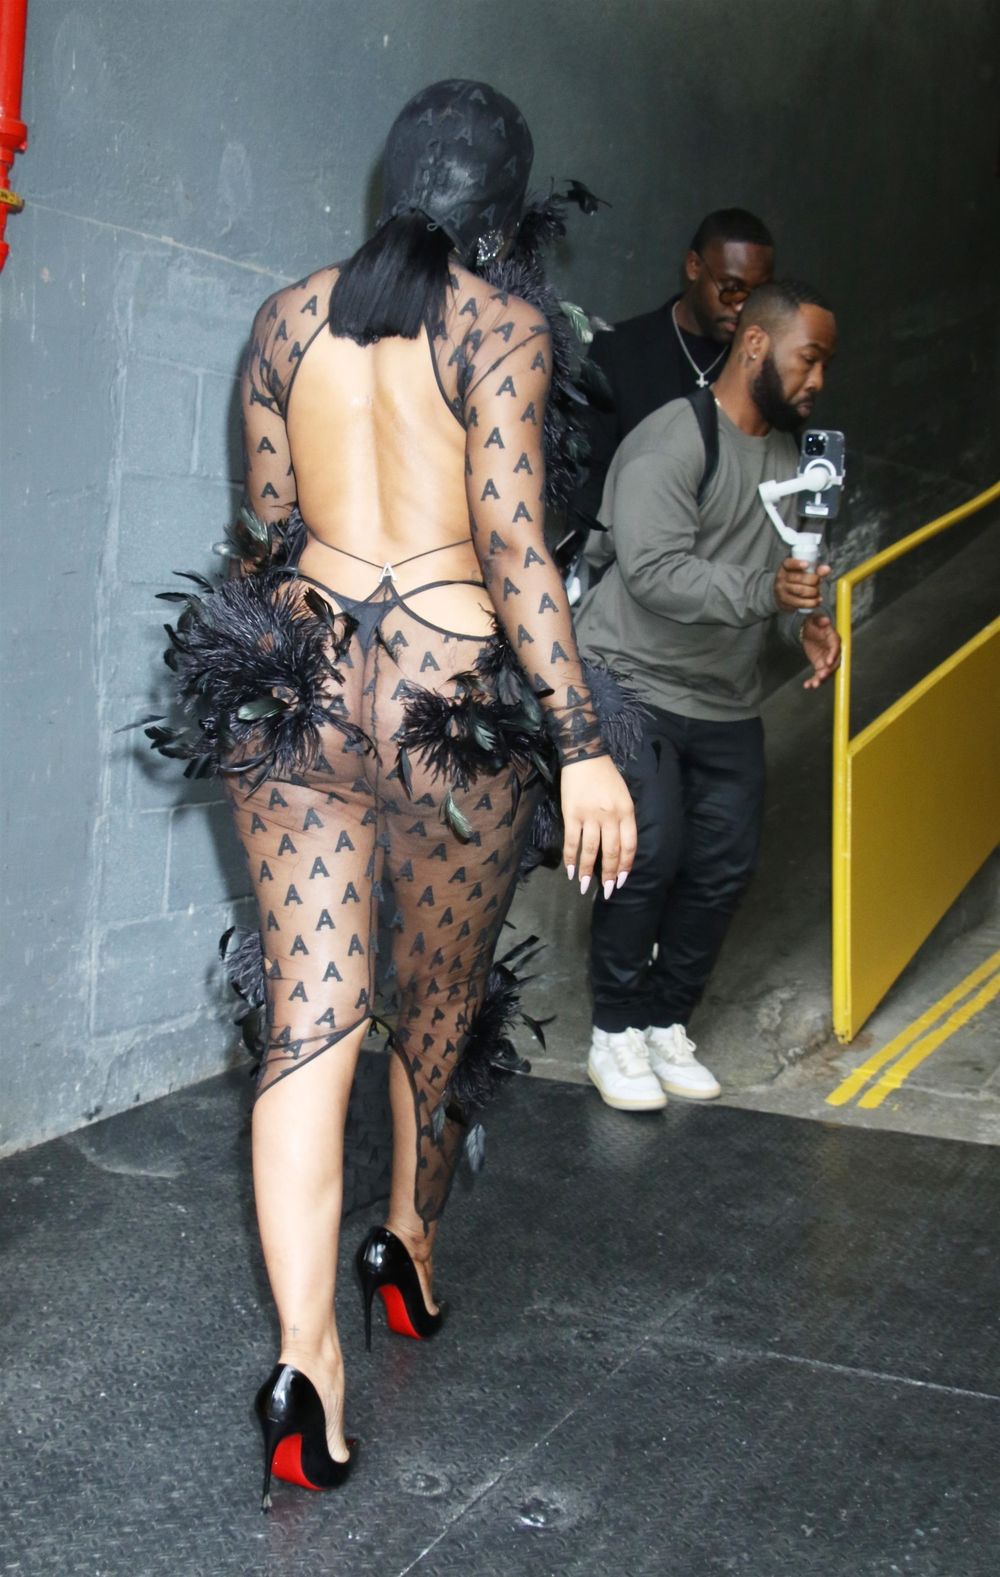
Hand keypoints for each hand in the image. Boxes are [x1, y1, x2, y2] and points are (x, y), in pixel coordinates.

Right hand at [560, 755, 636, 897]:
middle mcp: (610, 816)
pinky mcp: (572, 814)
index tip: (621, 880)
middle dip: (608, 874)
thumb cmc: (606, 777)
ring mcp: (590, 816)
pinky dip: (571, 858)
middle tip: (606, 891)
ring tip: (585, 887)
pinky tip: (570, 871)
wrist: (585, 756)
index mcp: (626, 811)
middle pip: (611, 851)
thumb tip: (618, 847)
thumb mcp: (624, 796)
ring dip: (588, 871)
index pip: (629, 845)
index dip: (625, 866)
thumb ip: (624, 820)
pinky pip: (572, 841)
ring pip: (591, 850)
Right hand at [774, 557, 828, 611]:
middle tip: (819, 581)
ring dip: (814, 592)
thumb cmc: (796, 579)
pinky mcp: (785, 601)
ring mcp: (782, 590)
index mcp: (785, 566)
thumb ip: (816, 569)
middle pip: (799, 578)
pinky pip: (800, 603)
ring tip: (818, 591)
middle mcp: (781, 577)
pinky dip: (811, 602)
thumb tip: (827, 569)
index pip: (789, 563)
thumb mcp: (803, 571)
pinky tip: (817, 600)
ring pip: (801, 591)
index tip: (807, 564)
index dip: (797, 564)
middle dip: (813, 580)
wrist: (782, 593)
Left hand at [801, 612, 840, 688]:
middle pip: (834, 663)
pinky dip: (813, 681)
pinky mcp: (820, 665)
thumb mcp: (814, 619)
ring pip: (827, 671)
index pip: (836, 647)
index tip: (828, 662)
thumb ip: (820, 620)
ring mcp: (827, 660)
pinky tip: (807, 686)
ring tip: (814, 684)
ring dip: (821, 679)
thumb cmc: (813, 623)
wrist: (807, 630)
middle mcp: (832, 651)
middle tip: (822, 676)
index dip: (833, 655)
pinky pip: (818, 675)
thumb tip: (825, 620)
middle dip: (829, 671)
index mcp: (833, 639)